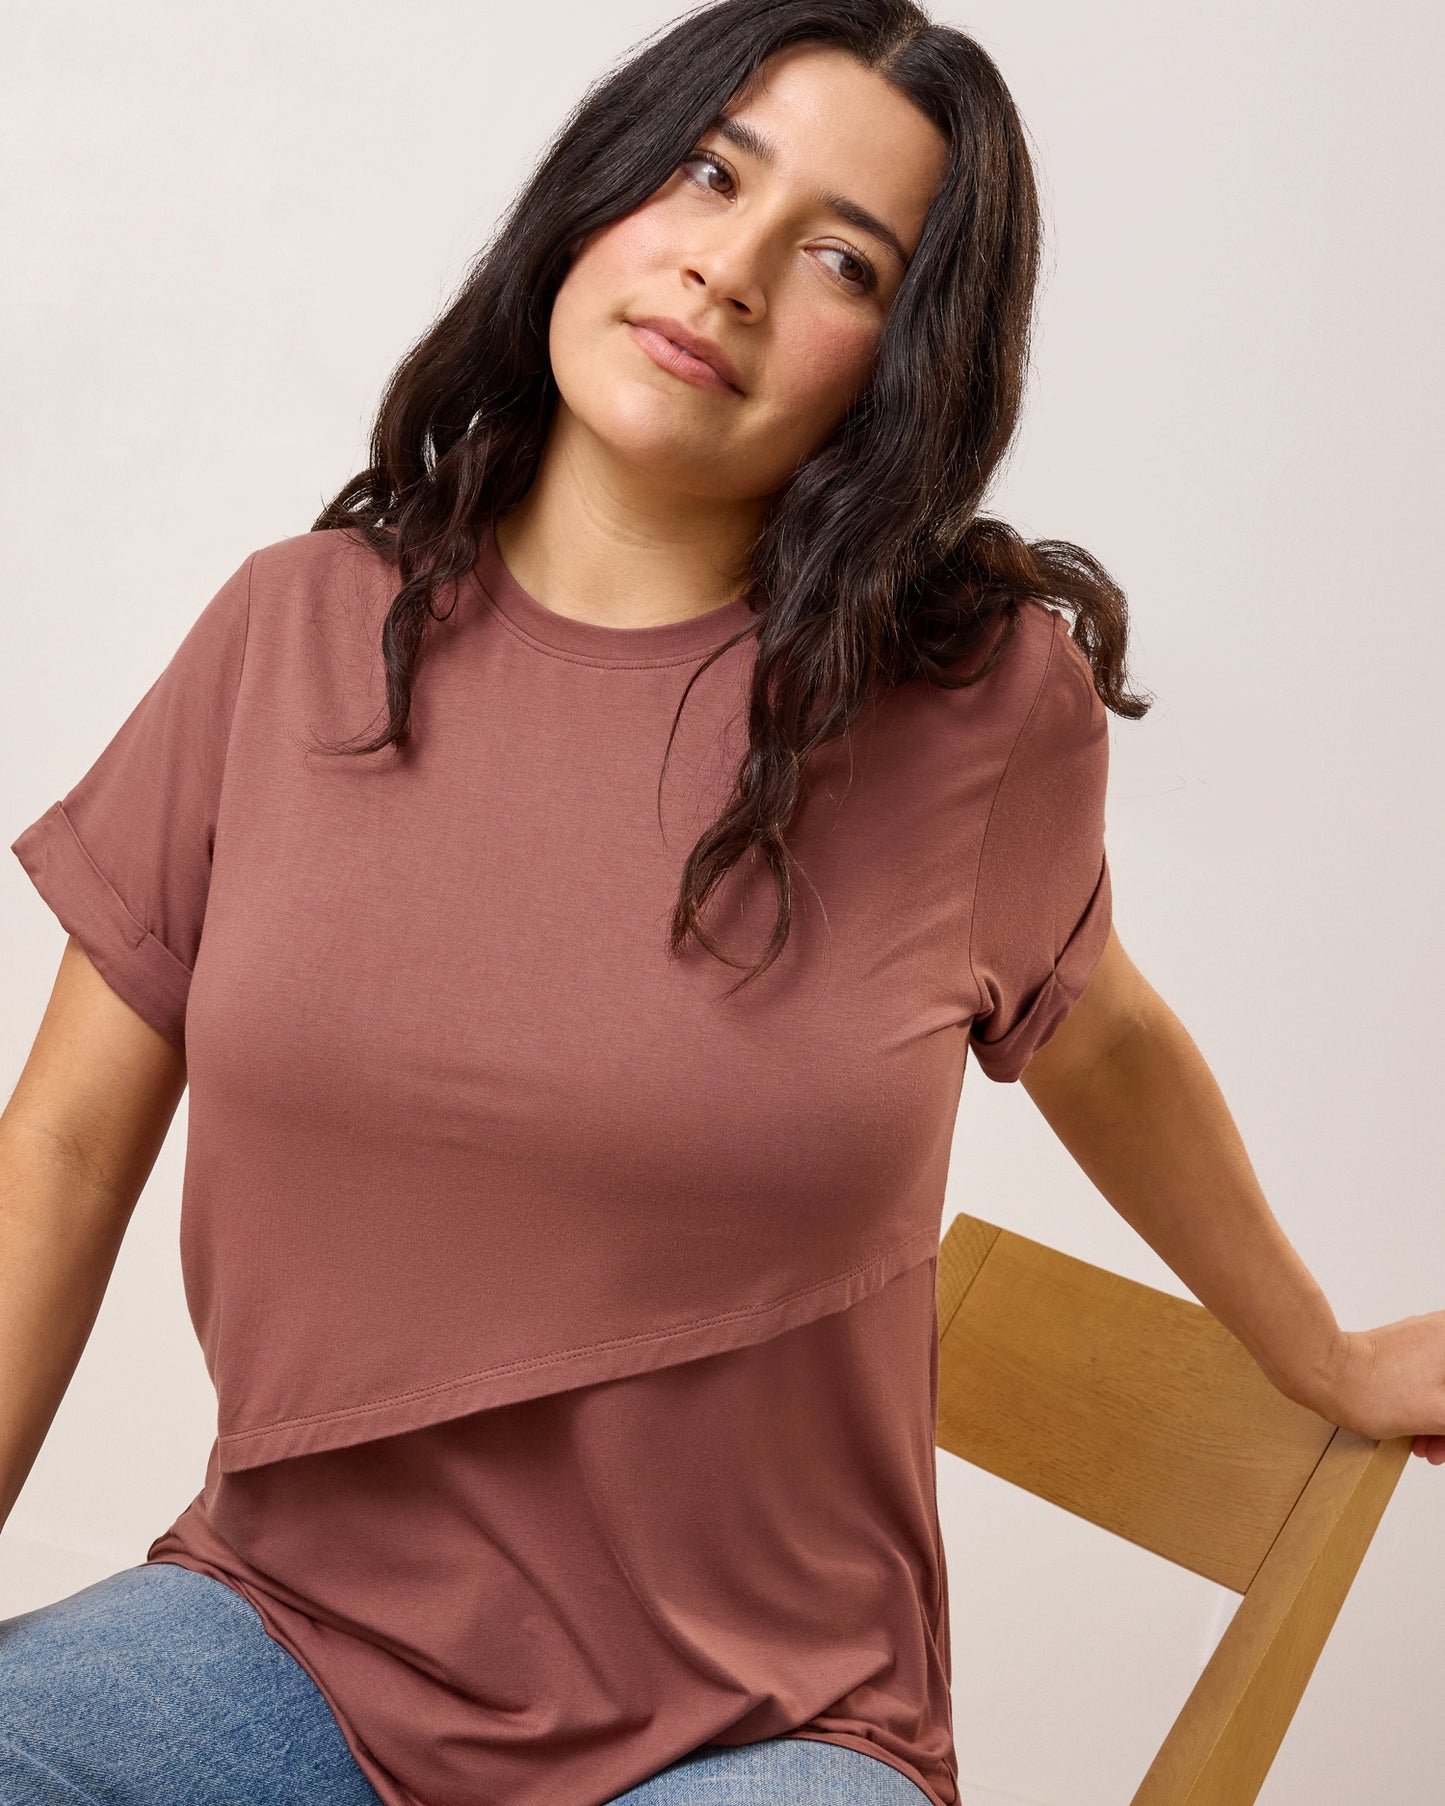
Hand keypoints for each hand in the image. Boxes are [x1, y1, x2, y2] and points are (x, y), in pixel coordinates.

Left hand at [1313, 1319, 1444, 1463]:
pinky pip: (1428, 1382)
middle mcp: (1440, 1332)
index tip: (1443, 1432)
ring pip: (1442, 1387)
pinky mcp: (1402, 1349)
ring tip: (1428, 1449)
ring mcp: (1420, 1339)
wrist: (1322, 1372)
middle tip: (1441, 1450)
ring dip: (1441, 1423)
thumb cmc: (1373, 1389)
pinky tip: (1417, 1436)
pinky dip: (1427, 1408)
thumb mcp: (1439, 1414)